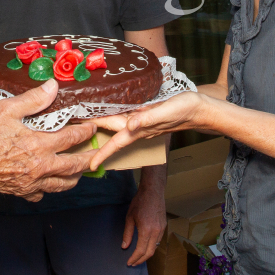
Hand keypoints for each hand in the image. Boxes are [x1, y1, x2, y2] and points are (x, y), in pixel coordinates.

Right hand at [0, 79, 96, 201]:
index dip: (85, 131)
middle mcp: (41, 166)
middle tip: (98, 153)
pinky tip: (50, 183)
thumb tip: (53, 86)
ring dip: (75, 177)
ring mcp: (33, 182)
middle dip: (89, 158)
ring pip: (63, 184)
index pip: (72, 137)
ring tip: (80, 171)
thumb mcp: (8, 110)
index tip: (92, 127)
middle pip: (75, 165)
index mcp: (40, 144)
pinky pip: (42, 194)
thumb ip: (33, 99)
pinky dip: (49, 189)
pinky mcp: (23, 192)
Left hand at [91, 92, 207, 170]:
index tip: (89, 165)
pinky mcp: (146, 114)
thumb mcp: (166, 112)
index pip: (116, 143)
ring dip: (102, 123)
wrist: (199, 109)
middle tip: (75, 128)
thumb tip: (131, 124)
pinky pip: (127, 116)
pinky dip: (115, 113)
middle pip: (111, 130)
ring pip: (117, 123)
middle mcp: (138, 127)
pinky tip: (110, 109)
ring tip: (86, 120)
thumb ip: (148, 119)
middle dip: (94, 131)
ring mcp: (142, 122)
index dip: (102, 154)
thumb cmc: (185, 110)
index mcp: (140, 130)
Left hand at [122, 168, 166, 265]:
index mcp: (146, 230)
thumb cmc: (139, 202)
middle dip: (141, 260)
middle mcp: (156, 232)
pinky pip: (158, 240)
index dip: (134, 258)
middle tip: (133, 263)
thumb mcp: (129, 218)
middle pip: (150, 252)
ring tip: (138, 256)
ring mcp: (161, 229)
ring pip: (155, 247)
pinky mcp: (164, 226)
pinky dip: (151, 246)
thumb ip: (127, 234)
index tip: (129, 262)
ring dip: (147, 254)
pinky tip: (145, 245)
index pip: (140, 251)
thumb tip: (124, 246)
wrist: (153, 192)